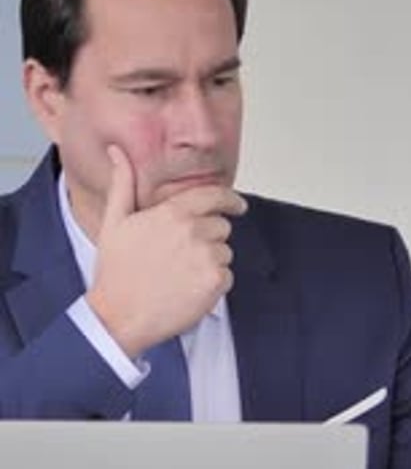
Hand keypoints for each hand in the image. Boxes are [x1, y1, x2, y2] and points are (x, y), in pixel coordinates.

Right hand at [86, 145, 246, 357]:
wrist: (119, 317)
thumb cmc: (116, 272)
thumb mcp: (115, 222)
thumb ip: (123, 183)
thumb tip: (117, 151)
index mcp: (172, 213)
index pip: (215, 196)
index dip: (230, 200)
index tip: (237, 205)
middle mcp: (193, 231)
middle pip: (221, 226)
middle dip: (208, 238)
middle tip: (181, 257)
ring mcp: (207, 257)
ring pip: (224, 252)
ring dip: (210, 262)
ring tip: (179, 275)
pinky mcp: (215, 283)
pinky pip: (227, 276)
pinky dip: (213, 284)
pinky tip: (187, 290)